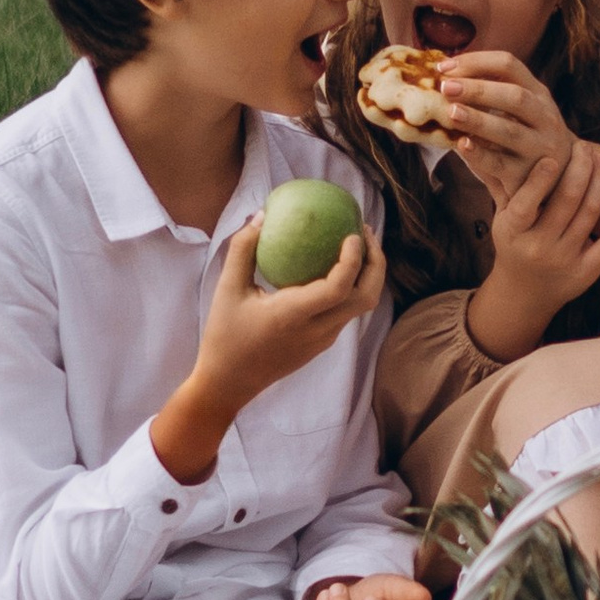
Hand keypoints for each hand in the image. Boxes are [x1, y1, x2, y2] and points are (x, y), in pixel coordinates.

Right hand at [152, 216, 385, 483]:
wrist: (229, 384)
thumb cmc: (224, 335)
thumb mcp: (226, 289)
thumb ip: (243, 250)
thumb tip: (262, 215)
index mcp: (294, 316)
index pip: (340, 288)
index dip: (354, 260)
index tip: (353, 233)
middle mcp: (317, 330)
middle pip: (367, 298)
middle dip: (375, 263)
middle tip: (365, 231)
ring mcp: (323, 340)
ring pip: (362, 307)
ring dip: (368, 275)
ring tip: (357, 244)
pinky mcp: (322, 344)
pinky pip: (347, 312)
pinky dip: (353, 287)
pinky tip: (337, 267)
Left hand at [434, 48, 571, 208]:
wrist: (553, 183)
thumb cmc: (522, 140)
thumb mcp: (518, 112)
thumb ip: (489, 95)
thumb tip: (441, 76)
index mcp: (538, 94)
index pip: (509, 65)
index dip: (476, 62)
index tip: (443, 67)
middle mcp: (544, 118)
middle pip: (515, 96)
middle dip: (478, 89)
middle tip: (446, 87)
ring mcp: (539, 148)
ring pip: (509, 130)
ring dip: (478, 119)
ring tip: (451, 113)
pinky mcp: (528, 175)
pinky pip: (501, 163)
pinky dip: (479, 154)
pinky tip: (461, 144)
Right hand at [466, 137, 599, 359]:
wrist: (525, 293)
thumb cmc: (514, 243)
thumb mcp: (501, 217)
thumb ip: (499, 183)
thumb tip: (474, 142)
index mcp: (513, 231)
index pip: (526, 203)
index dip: (540, 180)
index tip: (552, 156)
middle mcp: (538, 247)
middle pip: (567, 200)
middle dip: (580, 168)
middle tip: (584, 147)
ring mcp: (564, 261)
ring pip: (590, 214)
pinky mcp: (586, 274)